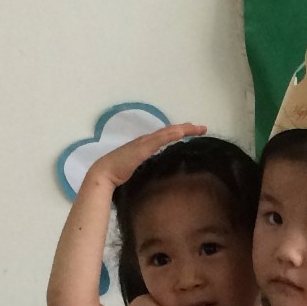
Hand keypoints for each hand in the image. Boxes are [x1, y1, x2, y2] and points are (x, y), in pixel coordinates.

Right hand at [82, 121, 205, 195]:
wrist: (104, 174)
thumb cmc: (117, 176)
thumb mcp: (137, 171)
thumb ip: (147, 170)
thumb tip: (156, 177)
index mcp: (145, 145)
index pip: (165, 136)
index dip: (180, 133)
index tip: (194, 133)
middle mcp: (145, 140)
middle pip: (170, 131)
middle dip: (186, 128)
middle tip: (202, 128)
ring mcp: (144, 142)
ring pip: (168, 132)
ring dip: (183, 129)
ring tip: (198, 128)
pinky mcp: (143, 147)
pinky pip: (161, 138)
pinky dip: (172, 134)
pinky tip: (183, 132)